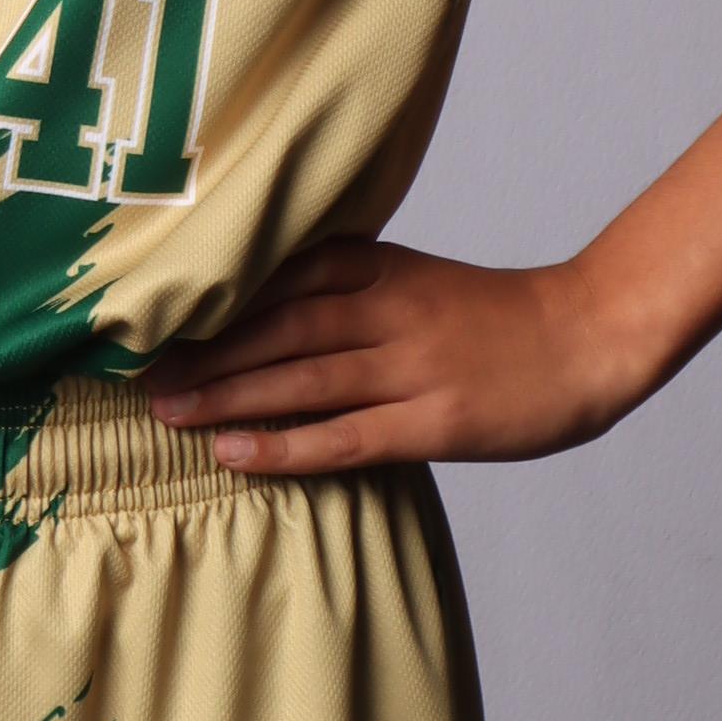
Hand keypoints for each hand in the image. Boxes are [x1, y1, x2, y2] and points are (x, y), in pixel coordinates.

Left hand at [145, 240, 652, 476]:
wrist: (590, 337)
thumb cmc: (496, 317)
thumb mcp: (417, 278)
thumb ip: (349, 284)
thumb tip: (262, 303)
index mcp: (381, 267)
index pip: (278, 276)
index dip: (210, 297)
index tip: (148, 313)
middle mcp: (388, 310)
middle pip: (273, 327)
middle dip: (199, 350)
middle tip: (131, 370)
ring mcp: (411, 366)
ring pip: (298, 380)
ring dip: (223, 396)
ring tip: (160, 413)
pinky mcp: (433, 421)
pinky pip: (343, 437)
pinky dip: (282, 446)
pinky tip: (231, 452)